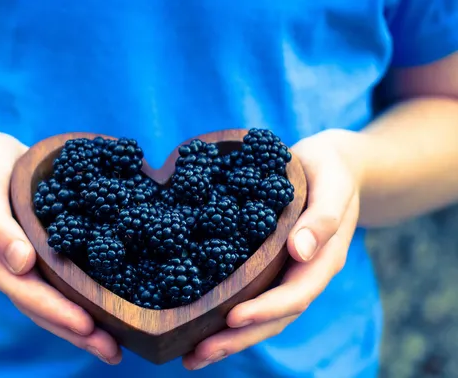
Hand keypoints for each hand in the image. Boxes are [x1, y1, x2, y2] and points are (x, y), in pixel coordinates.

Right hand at [0, 124, 121, 364]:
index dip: (56, 311)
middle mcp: (11, 267)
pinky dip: (83, 297)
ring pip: (54, 300)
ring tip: (115, 345)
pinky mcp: (42, 251)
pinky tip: (108, 307)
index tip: (86, 326)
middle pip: (43, 308)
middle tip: (113, 351)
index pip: (25, 292)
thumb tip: (21, 264)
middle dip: (77, 331)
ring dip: (82, 325)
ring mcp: (26, 262)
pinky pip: (62, 280)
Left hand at [182, 129, 363, 369]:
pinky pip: (251, 296)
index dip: (265, 310)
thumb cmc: (331, 170)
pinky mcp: (270, 267)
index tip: (232, 317)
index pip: (295, 294)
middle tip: (196, 356)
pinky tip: (200, 325)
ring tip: (191, 357)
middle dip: (237, 339)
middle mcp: (304, 274)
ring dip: (228, 339)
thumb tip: (301, 251)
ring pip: (261, 316)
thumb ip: (322, 217)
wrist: (331, 166)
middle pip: (274, 318)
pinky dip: (228, 317)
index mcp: (323, 259)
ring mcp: (287, 274)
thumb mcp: (332, 184)